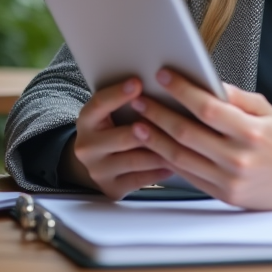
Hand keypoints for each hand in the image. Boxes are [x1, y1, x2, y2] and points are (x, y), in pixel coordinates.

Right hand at [63, 77, 173, 198]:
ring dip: (162, 151)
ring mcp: (98, 170)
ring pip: (137, 160)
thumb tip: (161, 86)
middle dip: (152, 128)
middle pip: (125, 136)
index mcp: (86, 120)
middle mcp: (87, 147)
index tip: (138, 83)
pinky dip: (161, 170)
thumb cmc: (112, 128)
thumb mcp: (110, 112)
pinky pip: (142, 179)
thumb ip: (129, 102)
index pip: (100, 104)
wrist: (96, 162)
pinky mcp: (112, 188)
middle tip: (176, 119)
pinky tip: (177, 162)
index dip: (118, 94)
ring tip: (185, 142)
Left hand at [128, 69, 271, 209]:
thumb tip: (206, 84)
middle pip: (187, 133)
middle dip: (159, 114)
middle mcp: (239, 158)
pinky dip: (169, 161)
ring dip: (155, 139)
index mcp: (252, 132)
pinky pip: (189, 176)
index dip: (182, 91)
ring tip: (138, 124)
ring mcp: (230, 180)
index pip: (207, 108)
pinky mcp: (224, 196)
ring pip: (182, 157)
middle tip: (140, 100)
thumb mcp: (268, 112)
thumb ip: (236, 98)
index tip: (163, 77)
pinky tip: (157, 147)